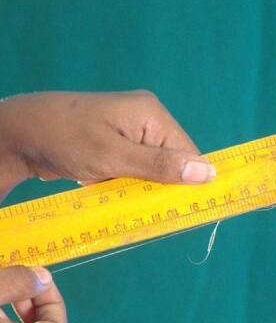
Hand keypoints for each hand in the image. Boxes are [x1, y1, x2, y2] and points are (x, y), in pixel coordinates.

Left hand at [0, 90, 215, 197]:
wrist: (16, 134)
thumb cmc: (65, 140)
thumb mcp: (113, 158)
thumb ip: (160, 166)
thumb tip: (209, 172)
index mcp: (152, 114)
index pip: (188, 154)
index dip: (186, 182)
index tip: (174, 208)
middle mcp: (146, 119)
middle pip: (171, 162)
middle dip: (157, 186)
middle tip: (135, 200)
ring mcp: (130, 131)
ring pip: (152, 170)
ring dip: (139, 187)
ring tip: (116, 191)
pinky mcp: (116, 143)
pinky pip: (135, 169)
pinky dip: (125, 184)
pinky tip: (107, 187)